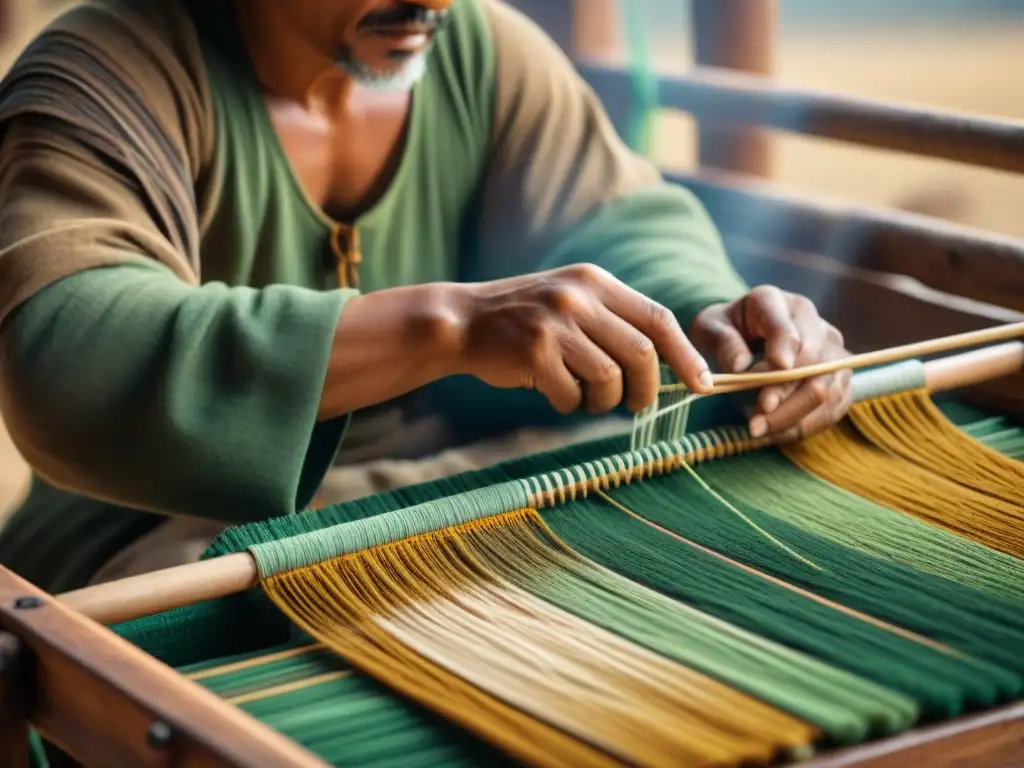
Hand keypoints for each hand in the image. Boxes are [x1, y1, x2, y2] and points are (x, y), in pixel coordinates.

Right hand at [449, 264, 713, 414]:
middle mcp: (579, 297)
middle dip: (647, 389)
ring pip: (609, 378)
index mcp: (596, 281)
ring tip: (587, 399)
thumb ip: (613, 321)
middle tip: (636, 404)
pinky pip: (572, 394)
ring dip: (604, 401)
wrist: (460, 321)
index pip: (659, 319)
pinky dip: (569, 403)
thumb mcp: (570, 300)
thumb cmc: (523, 320)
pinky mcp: (534, 352)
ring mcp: (556, 323)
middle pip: (641, 354)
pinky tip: (554, 393)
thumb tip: (666, 365)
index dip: (686, 355)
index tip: (702, 384)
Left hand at [690, 285, 852, 442]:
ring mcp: (831, 350)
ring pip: (827, 389)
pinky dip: (803, 425)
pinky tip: (774, 433)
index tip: (771, 374)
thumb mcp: (710, 329)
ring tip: (759, 430)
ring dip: (793, 416)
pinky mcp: (838, 376)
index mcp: (776, 303)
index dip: (781, 352)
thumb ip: (724, 342)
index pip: (786, 328)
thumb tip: (740, 367)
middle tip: (756, 418)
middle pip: (813, 364)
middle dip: (784, 395)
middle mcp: (812, 322)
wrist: (741, 334)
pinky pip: (832, 407)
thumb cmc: (724, 330)